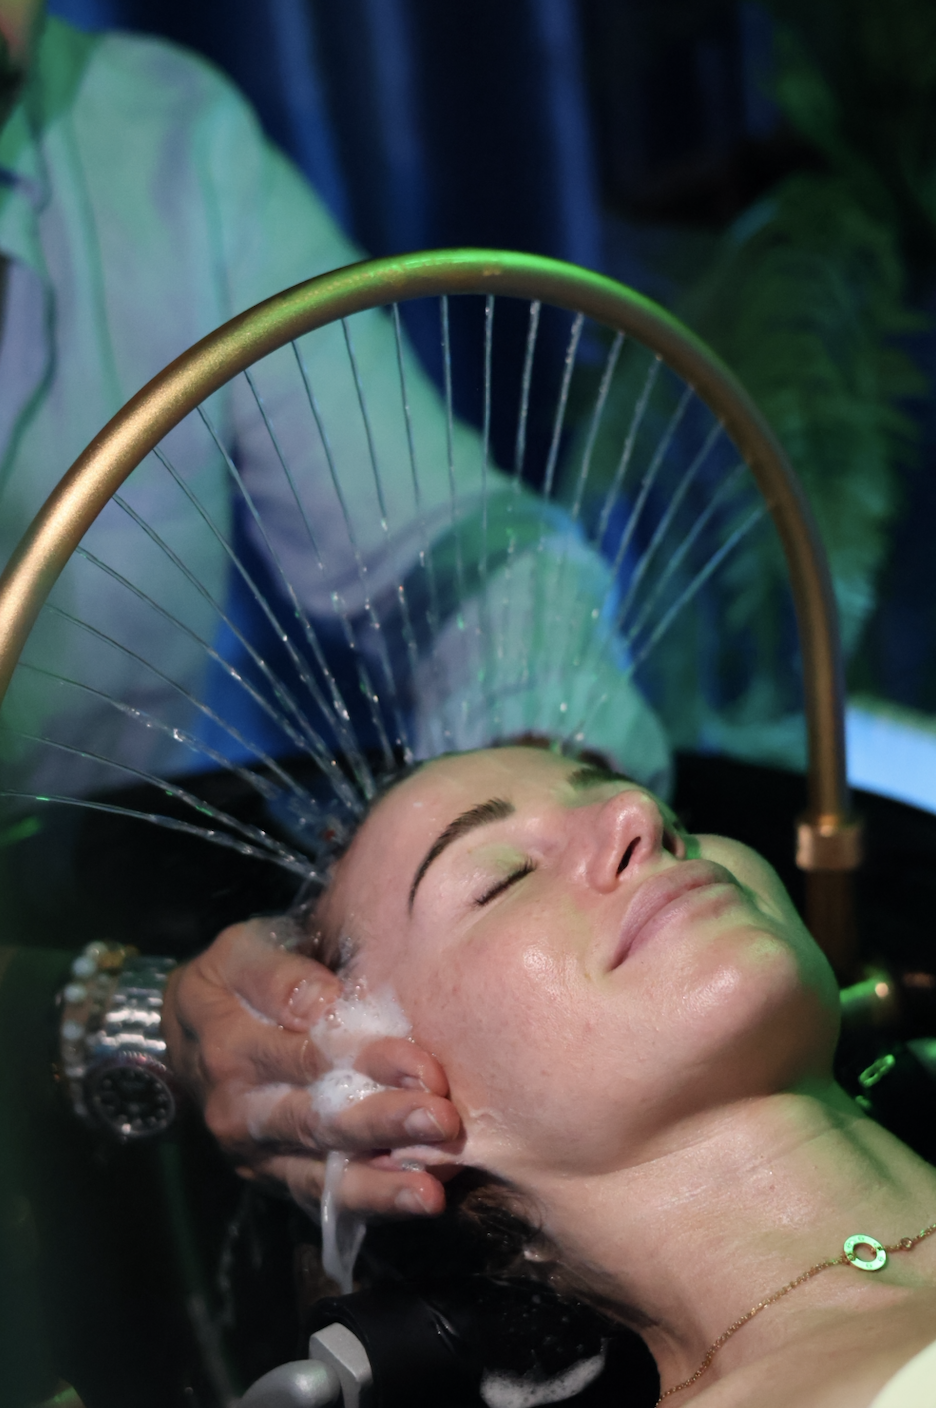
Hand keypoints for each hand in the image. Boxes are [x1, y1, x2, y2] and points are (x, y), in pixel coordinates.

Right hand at [162, 918, 460, 1216]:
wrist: (186, 1032)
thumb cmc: (233, 980)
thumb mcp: (242, 954)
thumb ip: (280, 975)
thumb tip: (320, 1002)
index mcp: (233, 1049)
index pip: (310, 1058)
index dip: (370, 1065)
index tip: (426, 1068)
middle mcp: (240, 1112)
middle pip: (319, 1122)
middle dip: (385, 1125)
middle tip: (442, 1123)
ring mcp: (256, 1153)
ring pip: (320, 1175)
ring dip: (380, 1185)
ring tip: (430, 1194)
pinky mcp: (274, 1177)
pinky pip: (321, 1199)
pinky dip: (368, 1204)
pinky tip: (412, 1203)